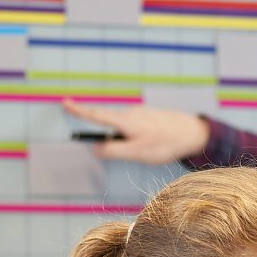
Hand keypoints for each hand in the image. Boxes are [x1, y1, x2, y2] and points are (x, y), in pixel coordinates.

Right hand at [63, 98, 209, 164]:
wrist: (192, 132)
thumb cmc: (165, 143)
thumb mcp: (137, 153)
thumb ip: (114, 151)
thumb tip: (95, 149)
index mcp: (124, 122)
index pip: (96, 115)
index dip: (79, 111)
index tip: (65, 103)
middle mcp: (129, 114)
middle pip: (109, 126)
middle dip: (110, 139)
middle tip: (129, 150)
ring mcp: (139, 114)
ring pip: (122, 130)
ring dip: (126, 142)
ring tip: (149, 150)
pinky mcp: (147, 117)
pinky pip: (133, 129)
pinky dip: (135, 139)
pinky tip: (153, 145)